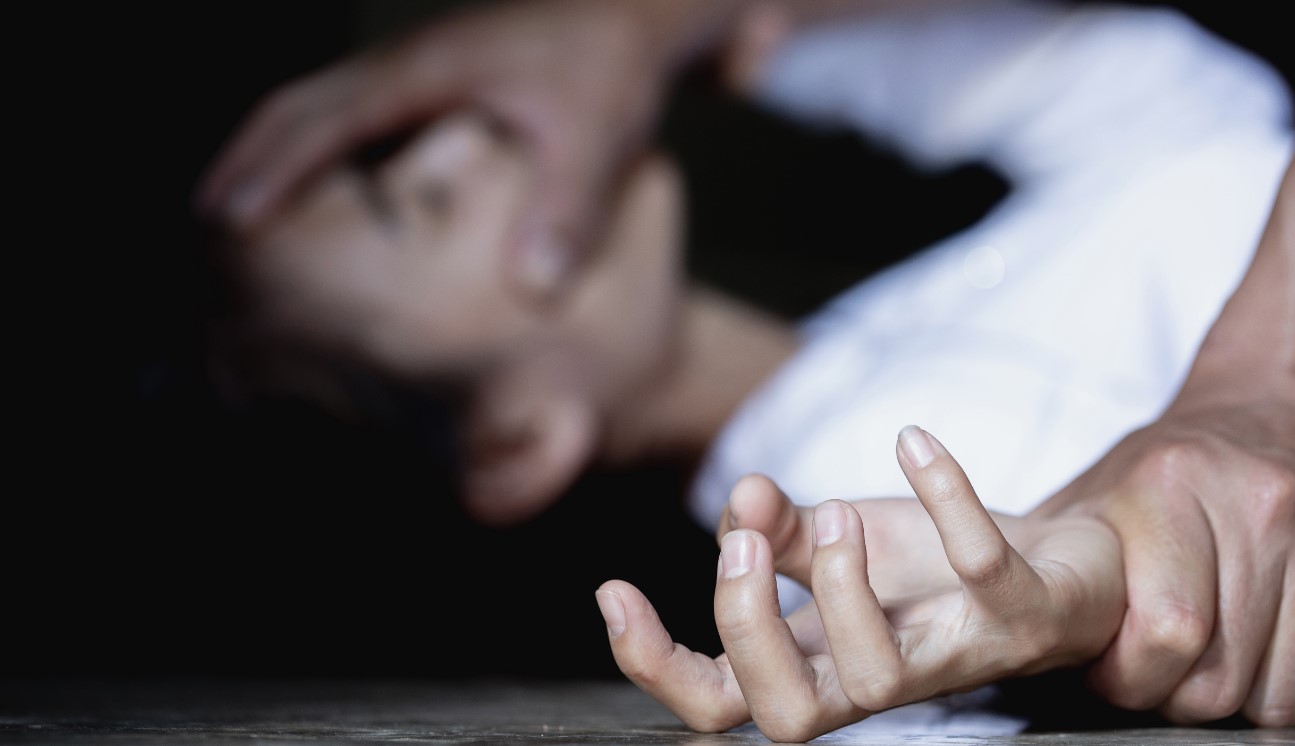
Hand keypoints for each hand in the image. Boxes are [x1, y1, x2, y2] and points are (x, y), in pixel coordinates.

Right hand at [197, 0, 694, 297]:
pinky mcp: (434, 82)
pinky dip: (319, 151)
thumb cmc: (614, 66)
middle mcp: (408, 63)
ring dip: (275, 151)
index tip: (226, 218)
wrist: (635, 13)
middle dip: (246, 157)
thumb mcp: (601, 135)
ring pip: (320, 104)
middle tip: (203, 219)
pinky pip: (354, 114)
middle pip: (298, 102)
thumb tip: (533, 292)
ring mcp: (417, 69)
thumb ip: (569, 211)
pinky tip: (322, 196)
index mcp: (428, 71)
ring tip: (241, 211)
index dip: (273, 167)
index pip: (327, 117)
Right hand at [595, 427, 1124, 740]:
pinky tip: (914, 440)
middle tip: (744, 539)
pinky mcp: (1025, 615)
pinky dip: (948, 499)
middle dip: (745, 622)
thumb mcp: (837, 543)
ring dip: (838, 583)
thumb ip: (778, 530)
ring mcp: (952, 655)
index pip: (719, 704)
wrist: (1062, 567)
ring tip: (835, 511)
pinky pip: (985, 573)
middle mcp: (877, 677)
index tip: (615, 591)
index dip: (657, 665)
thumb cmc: (934, 570)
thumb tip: (742, 498)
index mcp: (818, 662)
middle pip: (785, 718)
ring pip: (875, 679)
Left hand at [1035, 398, 1294, 725]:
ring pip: (1270, 689)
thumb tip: (985, 621)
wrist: (1239, 420)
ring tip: (1188, 663)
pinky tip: (1235, 657)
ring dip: (1225, 699)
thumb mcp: (1081, 505)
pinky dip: (1268, 687)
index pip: (1168, 628)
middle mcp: (1242, 503)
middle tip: (1144, 674)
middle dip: (1171, 696)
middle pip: (1219, 671)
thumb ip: (1031, 558)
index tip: (1105, 671)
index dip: (1131, 675)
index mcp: (1162, 488)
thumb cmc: (1147, 479)